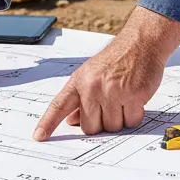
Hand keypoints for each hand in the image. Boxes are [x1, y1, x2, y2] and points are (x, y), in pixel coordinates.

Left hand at [33, 6, 179, 139]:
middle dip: (100, 123)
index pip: (59, 106)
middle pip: (90, 127)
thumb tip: (71, 121)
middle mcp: (92, 87)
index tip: (39, 137)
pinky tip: (134, 99)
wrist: (141, 43)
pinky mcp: (133, 96)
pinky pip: (130, 122)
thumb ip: (80, 98)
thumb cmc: (116, 59)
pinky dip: (134, 116)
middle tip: (109, 105)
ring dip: (119, 119)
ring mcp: (113, 92)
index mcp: (79, 81)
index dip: (48, 123)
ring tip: (123, 98)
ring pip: (112, 128)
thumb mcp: (91, 74)